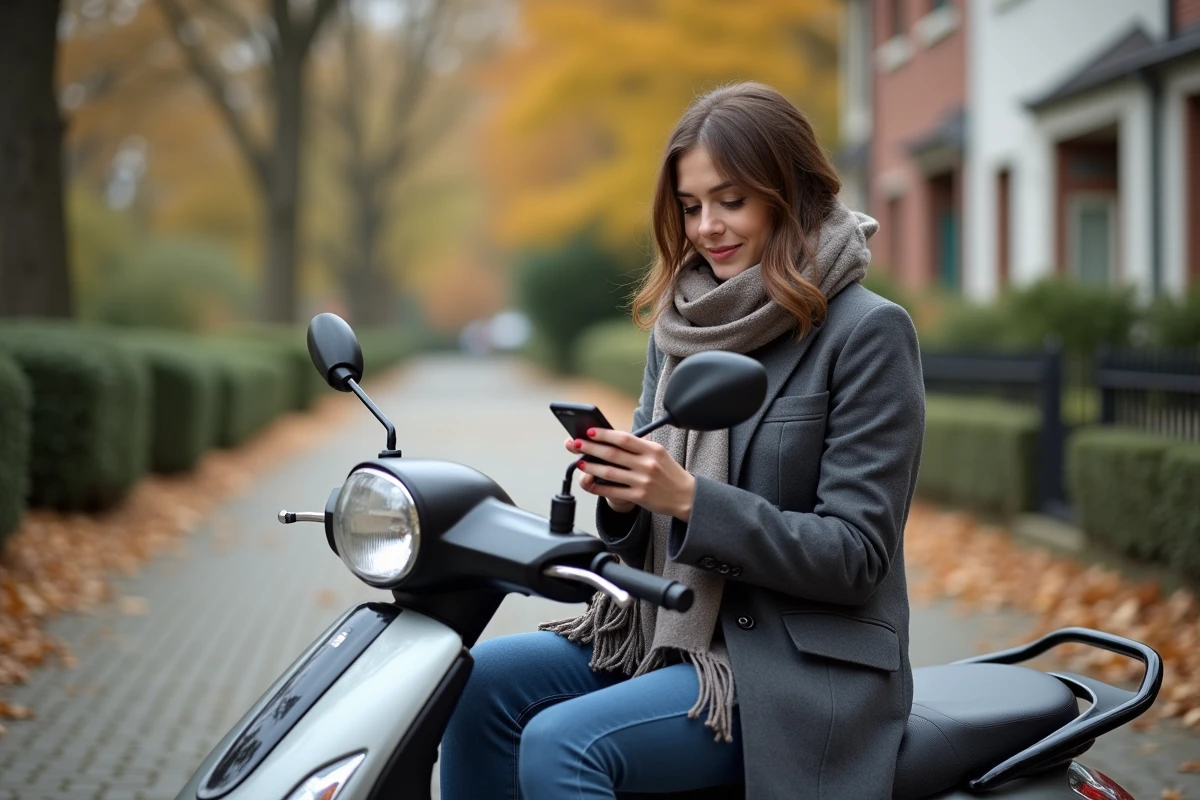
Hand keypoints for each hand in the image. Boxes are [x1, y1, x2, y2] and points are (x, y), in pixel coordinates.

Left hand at [564, 429, 696, 520]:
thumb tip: (614, 437)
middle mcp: (647, 464)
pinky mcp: (639, 496)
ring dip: (591, 467)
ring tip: (580, 462)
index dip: (605, 434)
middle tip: (576, 444)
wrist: (687, 496)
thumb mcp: (660, 453)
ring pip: (609, 472)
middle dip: (591, 448)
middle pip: (612, 454)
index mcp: (652, 450)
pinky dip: (598, 487)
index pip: (624, 438)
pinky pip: (613, 491)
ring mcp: (642, 481)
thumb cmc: (670, 473)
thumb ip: (640, 445)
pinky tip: (589, 482)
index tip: (590, 432)